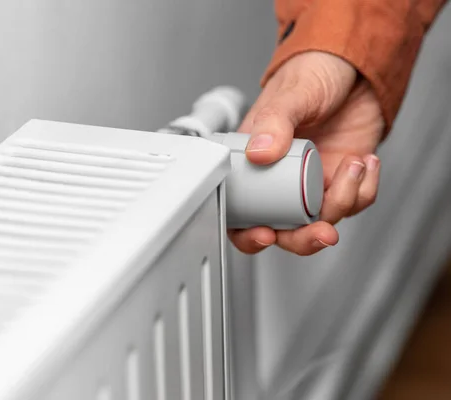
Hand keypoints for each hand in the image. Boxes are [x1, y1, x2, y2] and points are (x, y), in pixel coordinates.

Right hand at [229, 51, 384, 255]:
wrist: (356, 67)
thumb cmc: (312, 73)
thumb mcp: (290, 94)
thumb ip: (274, 122)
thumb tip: (261, 153)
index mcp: (255, 163)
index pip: (242, 211)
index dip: (248, 232)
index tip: (265, 234)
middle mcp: (282, 179)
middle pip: (282, 230)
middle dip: (302, 238)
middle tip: (320, 232)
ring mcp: (313, 181)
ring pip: (321, 219)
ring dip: (343, 201)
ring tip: (353, 166)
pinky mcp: (342, 179)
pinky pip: (355, 201)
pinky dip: (365, 189)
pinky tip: (365, 161)